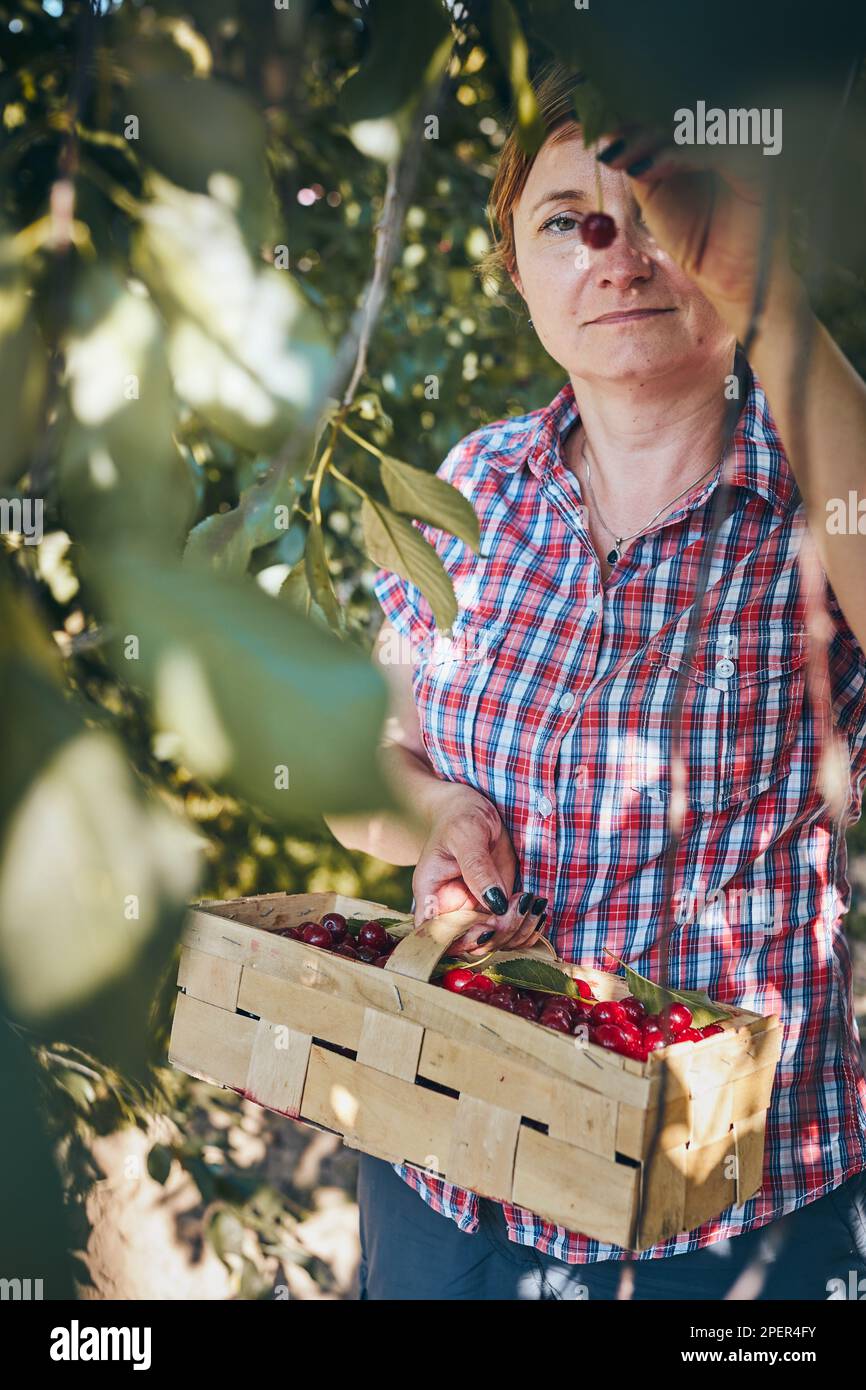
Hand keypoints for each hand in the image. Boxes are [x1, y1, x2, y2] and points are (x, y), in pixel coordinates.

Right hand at [412, 788, 546, 954]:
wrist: (475, 810)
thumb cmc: (461, 817)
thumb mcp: (467, 834)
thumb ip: (477, 867)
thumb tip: (495, 904)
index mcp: (432, 896)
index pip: (434, 937)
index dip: (459, 941)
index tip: (487, 925)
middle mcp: (452, 911)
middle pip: (469, 946)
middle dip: (498, 934)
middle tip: (519, 903)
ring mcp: (476, 912)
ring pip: (495, 944)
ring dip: (518, 931)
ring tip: (531, 901)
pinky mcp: (498, 909)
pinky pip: (512, 933)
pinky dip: (528, 928)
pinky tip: (538, 908)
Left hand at [598, 129, 801, 339]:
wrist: (735, 282)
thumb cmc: (702, 244)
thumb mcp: (658, 198)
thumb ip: (643, 162)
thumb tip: (610, 136)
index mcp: (707, 134)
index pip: (667, 110)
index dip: (632, 116)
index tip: (596, 131)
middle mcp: (730, 131)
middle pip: (679, 108)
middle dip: (636, 124)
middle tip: (604, 143)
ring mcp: (748, 142)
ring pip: (694, 121)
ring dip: (649, 137)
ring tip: (617, 160)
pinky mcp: (761, 162)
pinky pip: (716, 146)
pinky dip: (677, 154)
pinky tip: (646, 169)